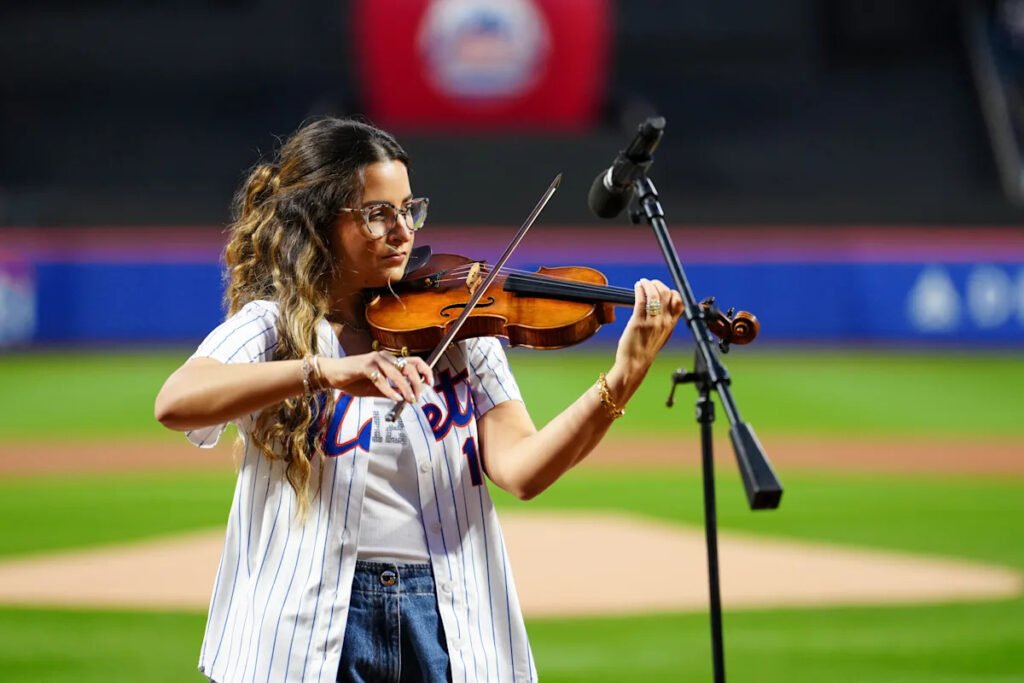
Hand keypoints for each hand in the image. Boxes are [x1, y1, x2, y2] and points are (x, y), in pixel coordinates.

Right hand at [318, 352, 433, 402]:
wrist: (332, 374)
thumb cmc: (353, 380)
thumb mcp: (376, 387)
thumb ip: (390, 390)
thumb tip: (406, 398)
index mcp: (389, 360)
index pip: (414, 361)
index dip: (425, 371)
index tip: (430, 383)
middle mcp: (384, 357)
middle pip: (409, 366)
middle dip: (417, 383)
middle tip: (418, 397)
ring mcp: (374, 360)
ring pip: (397, 373)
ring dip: (406, 388)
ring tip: (409, 399)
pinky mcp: (364, 366)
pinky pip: (381, 379)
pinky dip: (390, 390)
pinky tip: (394, 398)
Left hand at [609, 278, 682, 395]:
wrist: (634, 365)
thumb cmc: (645, 350)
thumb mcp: (662, 335)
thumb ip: (665, 321)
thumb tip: (662, 306)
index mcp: (671, 324)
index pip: (679, 301)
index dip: (671, 291)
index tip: (661, 288)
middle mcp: (664, 322)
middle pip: (666, 294)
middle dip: (657, 284)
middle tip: (649, 283)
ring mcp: (652, 322)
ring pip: (654, 295)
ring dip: (647, 284)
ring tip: (642, 283)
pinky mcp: (638, 323)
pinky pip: (641, 300)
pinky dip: (639, 290)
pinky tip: (637, 287)